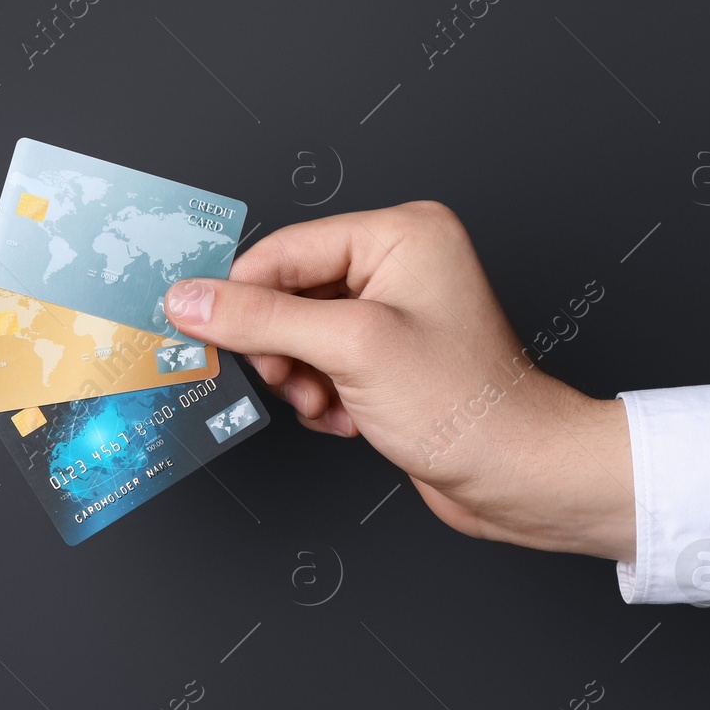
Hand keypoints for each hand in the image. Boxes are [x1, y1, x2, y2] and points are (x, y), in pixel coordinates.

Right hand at [163, 202, 635, 560]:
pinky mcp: (388, 356)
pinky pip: (320, 362)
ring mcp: (394, 312)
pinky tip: (347, 416)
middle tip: (288, 380)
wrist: (517, 476)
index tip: (199, 329)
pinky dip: (320, 395)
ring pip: (297, 334)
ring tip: (327, 403)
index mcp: (401, 233)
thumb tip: (191, 299)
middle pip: (287, 291)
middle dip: (280, 348)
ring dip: (299, 378)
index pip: (285, 248)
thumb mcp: (349, 350)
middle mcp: (400, 263)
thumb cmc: (467, 408)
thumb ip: (261, 319)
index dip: (239, 295)